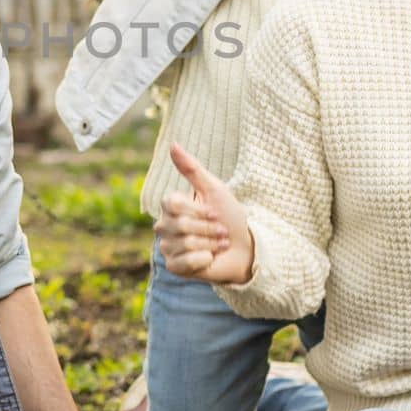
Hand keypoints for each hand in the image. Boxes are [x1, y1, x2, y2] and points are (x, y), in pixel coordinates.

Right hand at [155, 143, 253, 283]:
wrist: (246, 248)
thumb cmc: (230, 217)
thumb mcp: (214, 189)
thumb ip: (192, 169)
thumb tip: (173, 143)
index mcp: (171, 206)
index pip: (172, 204)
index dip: (198, 209)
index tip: (213, 212)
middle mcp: (165, 226)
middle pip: (181, 224)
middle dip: (208, 228)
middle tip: (220, 231)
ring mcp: (168, 247)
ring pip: (185, 243)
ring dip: (210, 244)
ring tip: (218, 245)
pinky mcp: (174, 267)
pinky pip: (185, 262)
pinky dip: (204, 260)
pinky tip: (210, 259)